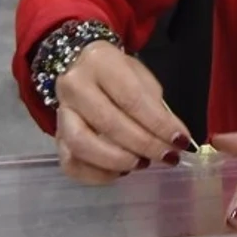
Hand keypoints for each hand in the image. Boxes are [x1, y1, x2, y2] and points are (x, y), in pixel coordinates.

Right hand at [53, 41, 192, 183]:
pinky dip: (98, 174)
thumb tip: (175, 139)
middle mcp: (74, 85)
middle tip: (168, 156)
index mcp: (101, 62)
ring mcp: (61, 112)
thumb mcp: (140, 77)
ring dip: (118, 160)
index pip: (131, 98)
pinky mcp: (56, 136)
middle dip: (144, 145)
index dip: (158, 124)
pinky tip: (121, 172)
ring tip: (142, 163)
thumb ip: (156, 106)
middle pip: (108, 123)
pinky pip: (71, 163)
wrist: (82, 69)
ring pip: (82, 144)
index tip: (180, 140)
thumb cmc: (118, 74)